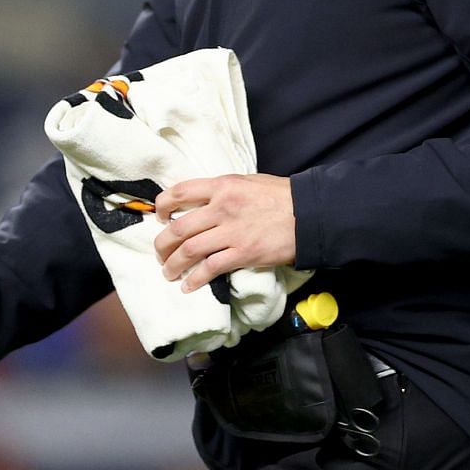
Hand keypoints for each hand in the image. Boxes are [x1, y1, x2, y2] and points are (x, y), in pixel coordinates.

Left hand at [154, 174, 295, 290]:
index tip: (160, 217)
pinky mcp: (243, 254)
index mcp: (223, 186)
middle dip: (162, 244)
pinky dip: (195, 279)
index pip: (179, 192)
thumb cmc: (281, 196)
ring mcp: (232, 232)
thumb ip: (223, 191)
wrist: (309, 213)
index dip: (162, 206)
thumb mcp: (249, 183)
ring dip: (173, 264)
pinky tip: (188, 286)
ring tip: (169, 272)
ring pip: (188, 250)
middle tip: (160, 253)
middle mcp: (222, 208)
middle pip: (178, 227)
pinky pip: (210, 268)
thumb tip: (202, 203)